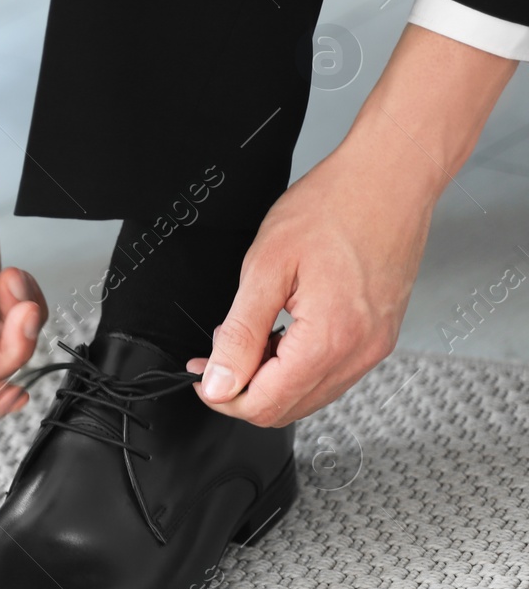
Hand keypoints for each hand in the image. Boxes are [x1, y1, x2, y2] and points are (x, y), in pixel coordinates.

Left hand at [190, 24, 516, 425]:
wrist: (389, 179)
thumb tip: (220, 383)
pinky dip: (297, 366)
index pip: (265, 405)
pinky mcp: (379, 336)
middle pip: (287, 409)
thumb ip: (239, 334)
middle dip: (242, 391)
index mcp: (329, 340)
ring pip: (309, 396)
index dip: (223, 395)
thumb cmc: (332, 208)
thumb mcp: (266, 269)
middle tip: (214, 358)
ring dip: (269, 380)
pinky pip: (331, 374)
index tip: (201, 374)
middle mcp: (359, 353)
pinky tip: (279, 334)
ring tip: (245, 338)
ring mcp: (374, 347)